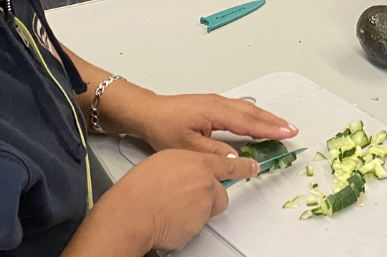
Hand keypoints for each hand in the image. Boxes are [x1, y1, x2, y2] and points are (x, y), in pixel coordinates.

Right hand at [70, 149, 257, 254]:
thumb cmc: (141, 185)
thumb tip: (193, 169)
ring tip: (169, 207)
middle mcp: (205, 185)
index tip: (255, 167)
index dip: (244, 167)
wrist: (131, 212)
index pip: (229, 164)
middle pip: (220, 194)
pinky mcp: (196, 229)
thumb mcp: (167, 158)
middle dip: (209, 198)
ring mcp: (202, 208)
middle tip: (185, 197)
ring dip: (193, 211)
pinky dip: (183, 226)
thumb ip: (188, 162)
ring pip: (205, 212)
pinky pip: (193, 227)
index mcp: (198, 163)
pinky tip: (167, 219)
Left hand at [103, 86, 296, 158]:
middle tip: (292, 129)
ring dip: (265, 118)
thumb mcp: (187, 146)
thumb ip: (213, 152)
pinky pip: (240, 109)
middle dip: (274, 121)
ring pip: (247, 109)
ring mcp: (217, 102)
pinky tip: (257, 121)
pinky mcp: (213, 105)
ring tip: (281, 126)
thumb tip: (236, 158)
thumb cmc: (164, 126)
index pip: (249, 122)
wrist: (148, 111)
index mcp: (216, 111)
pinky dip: (253, 116)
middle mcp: (220, 103)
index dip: (269, 128)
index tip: (287, 132)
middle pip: (253, 113)